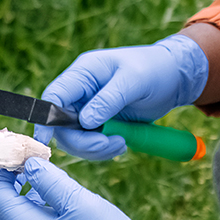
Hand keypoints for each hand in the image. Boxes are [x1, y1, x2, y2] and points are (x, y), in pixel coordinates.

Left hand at [0, 159, 167, 219]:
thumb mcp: (77, 201)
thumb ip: (48, 179)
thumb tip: (27, 161)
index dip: (1, 163)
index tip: (24, 146)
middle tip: (20, 155)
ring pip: (3, 208)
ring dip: (11, 182)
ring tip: (36, 163)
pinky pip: (21, 215)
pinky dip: (25, 194)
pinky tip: (48, 183)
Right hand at [35, 33, 209, 160]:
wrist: (173, 77)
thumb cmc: (154, 69)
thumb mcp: (133, 80)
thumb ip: (108, 100)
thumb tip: (85, 122)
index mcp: (83, 73)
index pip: (54, 96)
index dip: (46, 119)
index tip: (46, 140)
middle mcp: (81, 92)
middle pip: (62, 125)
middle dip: (83, 141)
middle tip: (109, 145)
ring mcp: (89, 109)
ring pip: (76, 138)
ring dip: (95, 148)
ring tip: (121, 143)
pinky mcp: (100, 123)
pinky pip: (91, 143)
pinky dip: (103, 149)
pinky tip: (122, 143)